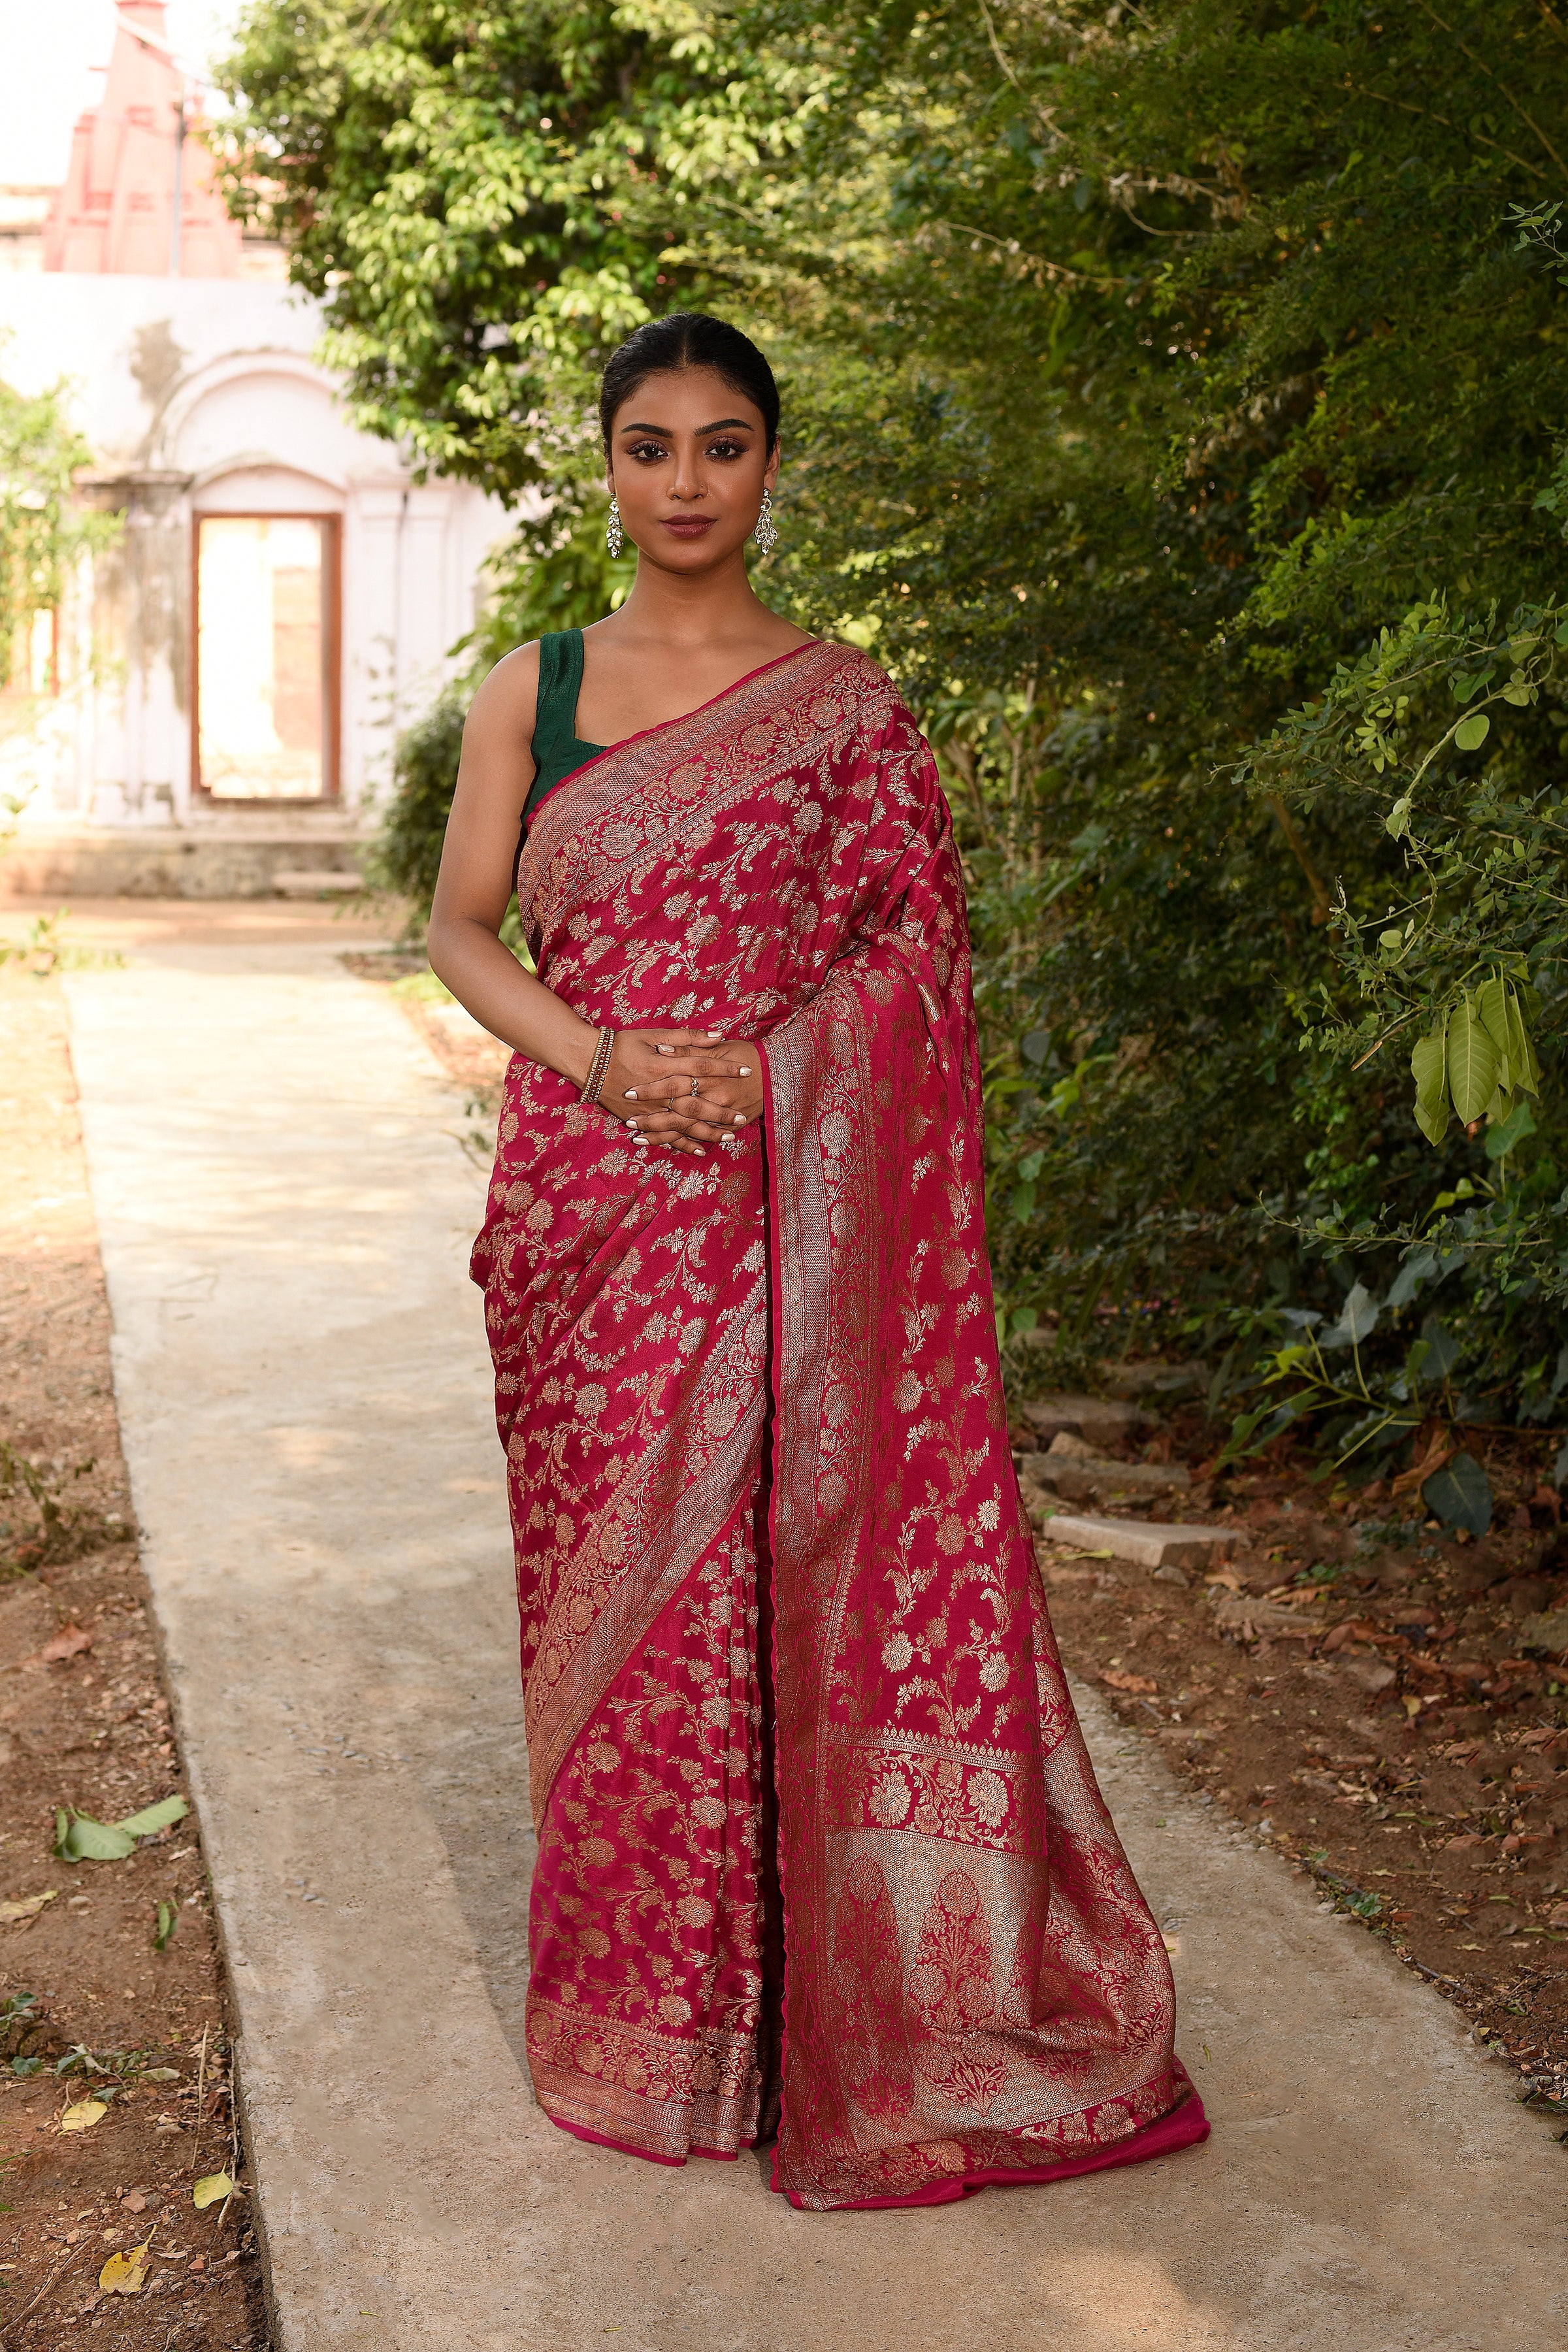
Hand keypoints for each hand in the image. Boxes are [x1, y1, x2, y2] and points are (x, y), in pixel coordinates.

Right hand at [601, 1028, 765, 1156]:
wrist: (588, 1062)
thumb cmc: (623, 1044)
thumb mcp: (654, 1034)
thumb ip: (687, 1036)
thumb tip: (718, 1035)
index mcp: (664, 1065)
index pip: (702, 1067)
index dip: (726, 1069)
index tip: (747, 1072)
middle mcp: (659, 1090)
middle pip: (696, 1103)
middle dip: (721, 1112)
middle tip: (742, 1117)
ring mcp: (650, 1108)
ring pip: (684, 1124)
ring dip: (707, 1132)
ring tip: (729, 1137)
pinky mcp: (640, 1120)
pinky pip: (664, 1136)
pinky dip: (681, 1145)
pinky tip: (699, 1151)